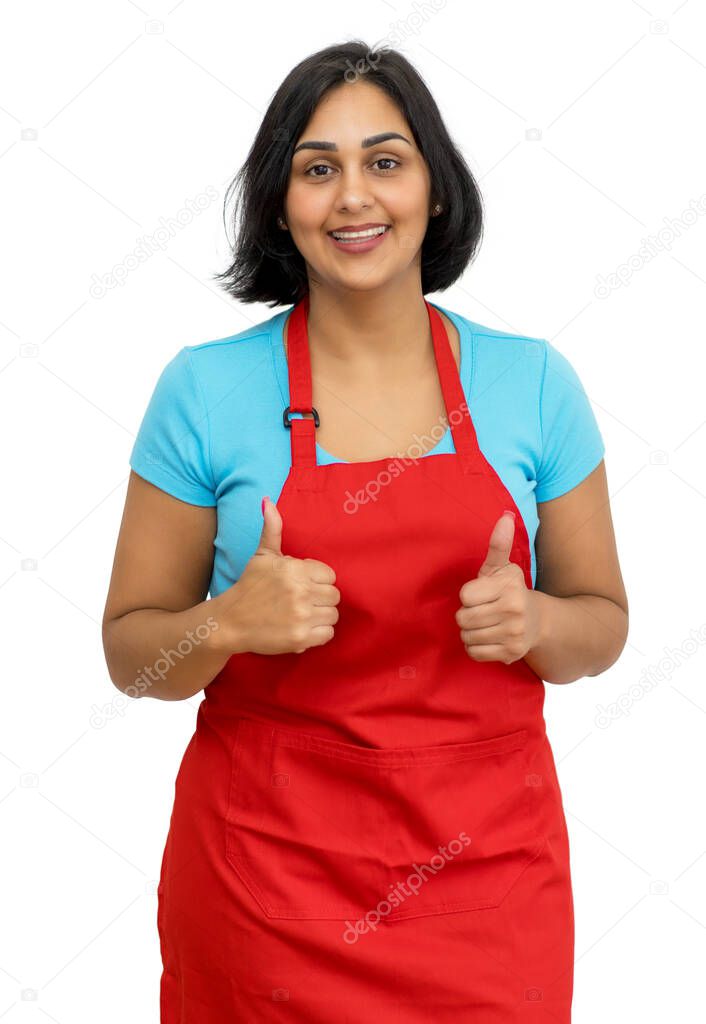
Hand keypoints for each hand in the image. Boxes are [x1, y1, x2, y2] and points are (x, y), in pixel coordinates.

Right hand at [213, 497, 339, 655]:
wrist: (229, 622)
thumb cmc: (249, 586)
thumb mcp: (262, 555)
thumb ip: (272, 529)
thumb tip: (267, 501)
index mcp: (294, 569)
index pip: (329, 575)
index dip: (317, 581)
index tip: (302, 586)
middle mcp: (300, 591)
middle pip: (334, 596)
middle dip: (320, 598)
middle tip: (301, 602)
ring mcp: (301, 615)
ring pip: (333, 615)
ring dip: (320, 616)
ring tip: (301, 615)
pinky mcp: (301, 637)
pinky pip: (328, 634)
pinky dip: (318, 634)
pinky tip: (301, 628)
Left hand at [455, 511, 541, 663]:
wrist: (537, 621)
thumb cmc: (510, 590)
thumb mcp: (502, 567)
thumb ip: (499, 544)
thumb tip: (505, 516)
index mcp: (509, 587)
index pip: (465, 596)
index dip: (468, 596)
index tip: (481, 594)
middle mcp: (514, 610)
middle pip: (463, 618)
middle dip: (467, 615)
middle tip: (481, 611)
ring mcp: (514, 634)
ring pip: (467, 636)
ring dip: (470, 632)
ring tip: (485, 624)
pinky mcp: (511, 653)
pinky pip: (474, 653)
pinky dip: (475, 648)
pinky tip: (488, 638)